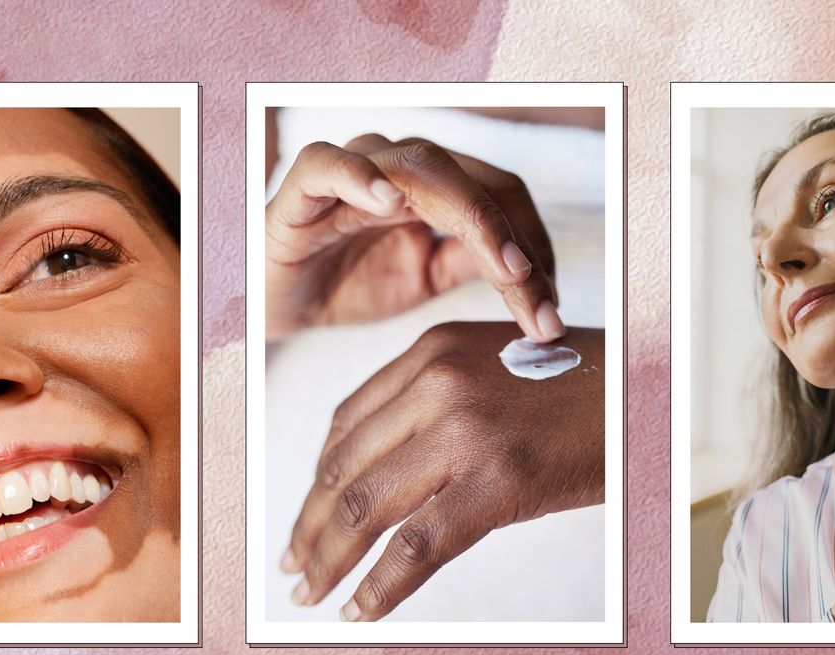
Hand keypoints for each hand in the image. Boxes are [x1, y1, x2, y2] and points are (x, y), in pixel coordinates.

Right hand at [266, 135, 559, 341]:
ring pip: (425, 166)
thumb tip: (534, 273)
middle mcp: (403, 166)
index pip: (503, 198)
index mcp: (437, 185)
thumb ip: (472, 261)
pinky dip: (360, 177)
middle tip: (540, 303)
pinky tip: (389, 203)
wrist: (282, 303)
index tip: (552, 309)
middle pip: (478, 183)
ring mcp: (356, 170)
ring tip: (503, 266)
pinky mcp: (303, 185)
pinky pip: (330, 165)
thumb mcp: (426, 278)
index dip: (536, 246)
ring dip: (473, 217)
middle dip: (517, 245)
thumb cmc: (351, 282)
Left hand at [282, 322, 603, 619]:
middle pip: (344, 467)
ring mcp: (466, 429)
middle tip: (293, 564)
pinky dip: (381, 586)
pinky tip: (361, 609)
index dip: (316, 478)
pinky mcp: (498, 480)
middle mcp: (437, 381)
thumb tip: (379, 469)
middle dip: (311, 525)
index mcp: (431, 352)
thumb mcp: (493, 369)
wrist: (650, 395)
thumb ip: (435, 401)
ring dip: (329, 558)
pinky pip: (417, 546)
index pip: (345, 424)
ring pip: (367, 507)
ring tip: (311, 591)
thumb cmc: (575, 390)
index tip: (306, 515)